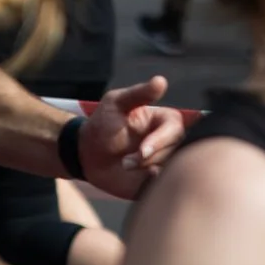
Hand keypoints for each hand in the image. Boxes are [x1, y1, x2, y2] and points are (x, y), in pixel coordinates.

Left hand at [78, 75, 187, 198]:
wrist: (87, 155)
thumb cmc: (102, 125)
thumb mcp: (116, 104)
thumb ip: (139, 94)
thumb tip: (161, 80)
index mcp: (165, 121)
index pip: (175, 130)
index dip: (160, 141)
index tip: (142, 150)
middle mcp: (170, 141)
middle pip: (177, 151)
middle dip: (151, 157)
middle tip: (127, 161)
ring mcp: (166, 161)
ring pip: (172, 169)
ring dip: (147, 170)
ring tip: (125, 165)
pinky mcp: (159, 179)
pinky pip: (166, 184)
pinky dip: (155, 184)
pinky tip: (140, 180)